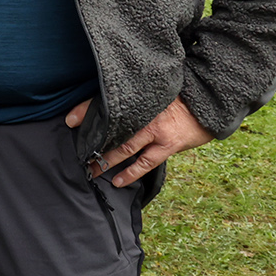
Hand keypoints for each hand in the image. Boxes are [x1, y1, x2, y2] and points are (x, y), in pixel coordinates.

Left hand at [65, 97, 210, 186]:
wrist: (207, 104)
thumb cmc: (176, 99)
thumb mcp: (153, 94)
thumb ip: (131, 101)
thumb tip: (102, 110)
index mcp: (136, 98)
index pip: (105, 101)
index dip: (85, 110)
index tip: (68, 121)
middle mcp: (144, 113)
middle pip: (111, 127)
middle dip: (93, 141)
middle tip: (75, 153)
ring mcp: (156, 130)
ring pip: (124, 147)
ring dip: (106, 160)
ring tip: (90, 169)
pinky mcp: (168, 144)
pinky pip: (145, 162)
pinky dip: (130, 173)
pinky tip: (117, 180)